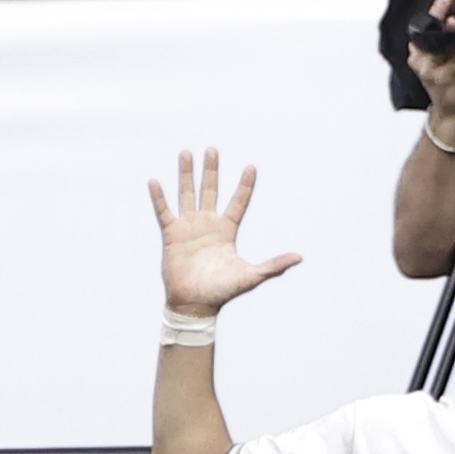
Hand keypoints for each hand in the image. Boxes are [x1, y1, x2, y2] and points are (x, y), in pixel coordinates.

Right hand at [147, 150, 301, 319]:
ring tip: (187, 153)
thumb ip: (274, 265)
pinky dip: (159, 197)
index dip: (245, 186)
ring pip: (188, 194)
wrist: (196, 304)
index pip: (238, 202)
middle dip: (212, 170)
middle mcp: (208, 224)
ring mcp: (189, 227)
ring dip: (187, 174)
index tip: (251, 167)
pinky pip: (164, 212)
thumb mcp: (252, 276)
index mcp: (227, 231)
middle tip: (213, 149)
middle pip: (211, 190)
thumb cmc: (223, 291)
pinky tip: (155, 181)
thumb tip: (299, 258)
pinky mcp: (172, 235)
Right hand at [406, 0, 454, 119]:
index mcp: (420, 46)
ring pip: (440, 41)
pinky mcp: (438, 78)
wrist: (451, 110)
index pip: (426, 21)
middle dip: (439, 10)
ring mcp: (426, 67)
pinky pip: (454, 60)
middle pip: (429, 27)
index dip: (436, 5)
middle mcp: (419, 55)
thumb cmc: (453, 80)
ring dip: (453, 30)